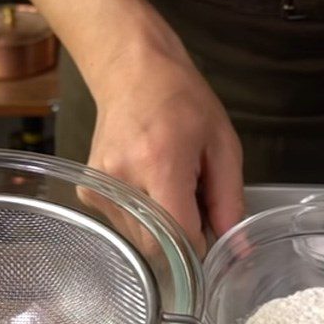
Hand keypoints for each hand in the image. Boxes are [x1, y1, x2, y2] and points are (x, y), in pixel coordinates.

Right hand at [87, 48, 244, 256]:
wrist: (131, 74)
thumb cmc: (181, 101)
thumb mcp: (222, 144)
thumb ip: (228, 200)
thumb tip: (235, 248)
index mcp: (160, 163)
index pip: (178, 235)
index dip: (198, 244)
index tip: (207, 235)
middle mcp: (122, 178)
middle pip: (155, 244)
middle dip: (177, 236)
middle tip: (188, 202)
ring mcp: (100, 187)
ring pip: (136, 238)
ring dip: (157, 226)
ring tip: (164, 185)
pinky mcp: (88, 192)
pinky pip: (120, 224)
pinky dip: (139, 216)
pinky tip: (143, 184)